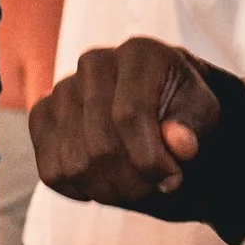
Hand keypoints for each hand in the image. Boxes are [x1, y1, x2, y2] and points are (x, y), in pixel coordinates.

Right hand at [30, 38, 222, 205]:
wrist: (156, 101)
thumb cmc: (182, 106)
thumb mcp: (202, 112)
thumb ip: (193, 125)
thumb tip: (181, 145)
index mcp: (139, 53)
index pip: (129, 115)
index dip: (150, 159)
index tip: (172, 180)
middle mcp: (94, 64)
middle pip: (100, 145)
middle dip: (132, 182)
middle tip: (154, 191)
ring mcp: (62, 89)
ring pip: (73, 163)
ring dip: (107, 191)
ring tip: (132, 190)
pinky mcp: (42, 115)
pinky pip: (50, 170)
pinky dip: (78, 190)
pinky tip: (104, 184)